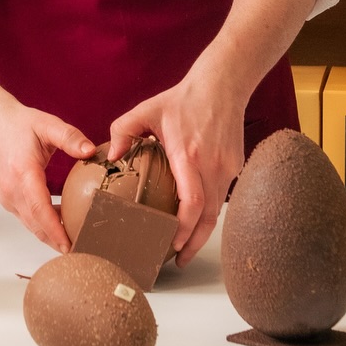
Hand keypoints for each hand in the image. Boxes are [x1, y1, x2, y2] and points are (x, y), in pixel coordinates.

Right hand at [0, 99, 95, 252]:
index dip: (55, 229)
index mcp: (23, 172)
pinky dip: (43, 227)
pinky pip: (27, 218)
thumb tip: (91, 151)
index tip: (69, 244)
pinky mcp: (8, 199)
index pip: (40, 208)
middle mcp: (12, 189)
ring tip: (75, 244)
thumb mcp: (48, 125)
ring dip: (50, 236)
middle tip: (82, 251)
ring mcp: (8, 197)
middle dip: (57, 241)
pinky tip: (61, 226)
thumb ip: (70, 138)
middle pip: (35, 224)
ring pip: (31, 225)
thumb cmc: (19, 125)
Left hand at [109, 71, 246, 265]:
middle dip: (194, 244)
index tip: (172, 245)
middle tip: (178, 261)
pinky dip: (209, 212)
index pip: (192, 203)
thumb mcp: (146, 110)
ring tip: (185, 247)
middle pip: (208, 218)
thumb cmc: (183, 98)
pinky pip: (221, 195)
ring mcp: (227, 167)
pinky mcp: (235, 166)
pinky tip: (196, 218)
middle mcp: (212, 166)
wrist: (222, 85)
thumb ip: (122, 130)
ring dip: (202, 231)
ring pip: (217, 210)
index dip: (183, 229)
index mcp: (189, 156)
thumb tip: (111, 156)